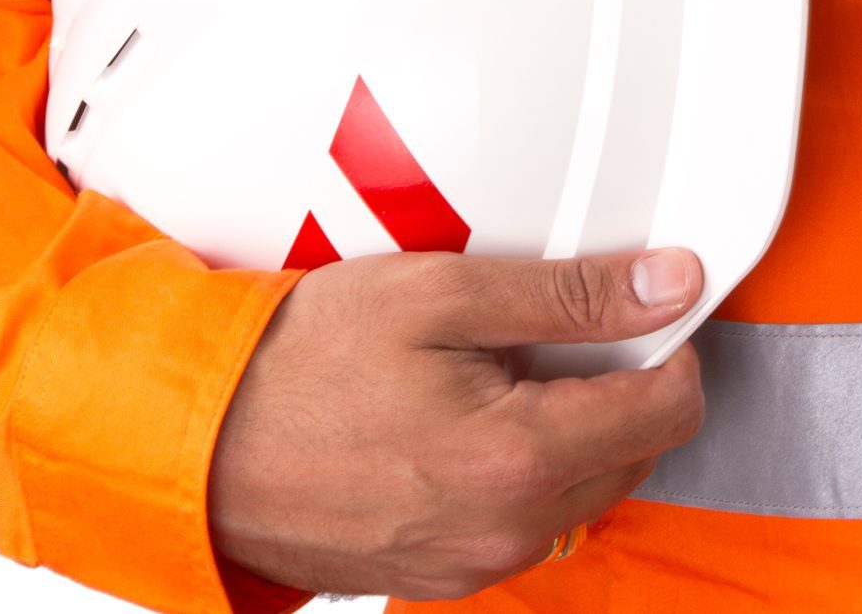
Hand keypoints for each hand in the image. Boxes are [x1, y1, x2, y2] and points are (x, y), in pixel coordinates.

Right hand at [206, 246, 705, 600]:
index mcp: (518, 459)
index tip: (640, 305)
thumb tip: (669, 286)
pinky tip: (460, 419)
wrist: (191, 444)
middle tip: (550, 330)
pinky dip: (518, 469)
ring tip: (492, 371)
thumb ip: (568, 295)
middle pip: (636, 451)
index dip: (668, 343)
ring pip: (582, 489)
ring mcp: (472, 563)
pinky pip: (521, 520)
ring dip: (569, 428)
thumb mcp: (437, 295)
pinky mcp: (440, 574)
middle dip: (618, 385)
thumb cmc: (293, 364)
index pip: (670, 408)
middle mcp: (506, 530)